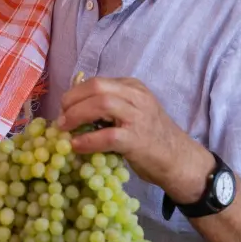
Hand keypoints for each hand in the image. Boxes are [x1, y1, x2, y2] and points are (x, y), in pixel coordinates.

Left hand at [55, 77, 214, 204]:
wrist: (179, 159)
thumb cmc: (151, 137)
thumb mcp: (132, 112)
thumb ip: (108, 106)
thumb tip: (72, 109)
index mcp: (132, 87)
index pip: (96, 82)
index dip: (74, 94)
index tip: (64, 108)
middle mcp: (136, 97)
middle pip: (96, 87)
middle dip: (72, 101)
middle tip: (61, 119)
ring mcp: (138, 117)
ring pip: (100, 104)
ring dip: (76, 116)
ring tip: (65, 129)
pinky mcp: (136, 139)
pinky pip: (106, 136)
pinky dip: (87, 140)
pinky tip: (76, 146)